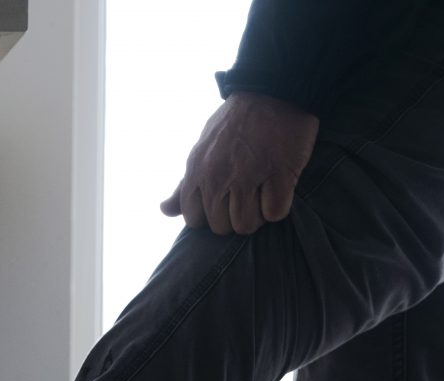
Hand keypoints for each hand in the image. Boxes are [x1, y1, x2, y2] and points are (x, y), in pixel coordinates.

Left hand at [161, 92, 318, 234]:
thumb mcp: (201, 150)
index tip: (224, 201)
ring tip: (263, 193)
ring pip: (246, 225)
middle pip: (222, 227)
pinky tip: (279, 188)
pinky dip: (278, 206)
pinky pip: (274, 213)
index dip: (211, 216)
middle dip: (235, 218)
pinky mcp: (279, 174)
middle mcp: (218, 177)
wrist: (271, 91)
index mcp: (196, 172)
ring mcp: (248, 177)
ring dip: (257, 215)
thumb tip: (164, 211)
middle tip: (248, 196)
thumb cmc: (235, 123)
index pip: (195, 220)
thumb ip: (184, 185)